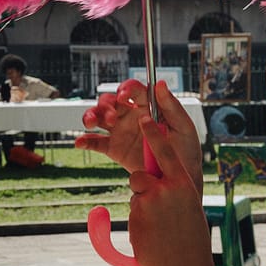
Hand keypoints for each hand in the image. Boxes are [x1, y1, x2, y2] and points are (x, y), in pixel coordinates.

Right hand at [76, 80, 201, 182]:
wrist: (177, 181)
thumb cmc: (186, 152)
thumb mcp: (184, 128)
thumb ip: (172, 107)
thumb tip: (160, 84)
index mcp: (148, 106)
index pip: (133, 91)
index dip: (125, 89)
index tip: (123, 97)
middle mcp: (131, 115)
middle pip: (110, 101)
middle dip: (106, 105)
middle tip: (112, 118)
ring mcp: (120, 131)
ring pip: (99, 117)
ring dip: (91, 115)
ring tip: (90, 123)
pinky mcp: (113, 149)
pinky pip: (96, 142)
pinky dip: (85, 140)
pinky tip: (79, 143)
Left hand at [124, 120, 212, 265]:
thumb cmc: (189, 238)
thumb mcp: (187, 206)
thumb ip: (174, 188)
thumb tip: (158, 178)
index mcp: (183, 184)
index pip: (166, 152)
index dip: (154, 133)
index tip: (145, 116)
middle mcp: (166, 189)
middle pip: (141, 172)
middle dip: (142, 177)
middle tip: (148, 173)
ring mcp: (149, 202)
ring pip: (136, 192)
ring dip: (141, 203)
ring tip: (157, 224)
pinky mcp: (136, 215)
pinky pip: (133, 208)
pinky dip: (139, 219)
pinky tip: (151, 233)